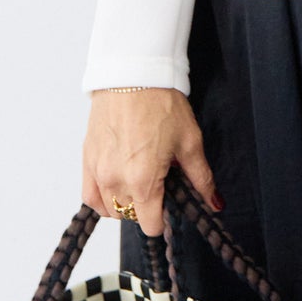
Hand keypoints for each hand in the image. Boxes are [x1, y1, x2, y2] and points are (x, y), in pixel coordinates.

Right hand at [82, 87, 221, 237]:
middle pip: (131, 216)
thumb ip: (201, 178)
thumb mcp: (190, 142)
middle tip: (159, 183)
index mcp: (143, 181)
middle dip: (147, 207)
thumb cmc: (161, 104)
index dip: (165, 220)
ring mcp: (98, 171)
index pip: (151, 226)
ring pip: (110, 209)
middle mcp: (116, 181)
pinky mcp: (86, 159)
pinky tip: (117, 185)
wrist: (133, 74)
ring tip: (139, 180)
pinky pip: (90, 196)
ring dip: (125, 203)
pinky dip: (102, 198)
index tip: (171, 205)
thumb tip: (214, 203)